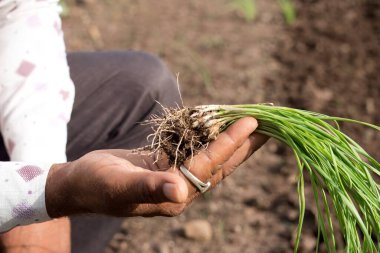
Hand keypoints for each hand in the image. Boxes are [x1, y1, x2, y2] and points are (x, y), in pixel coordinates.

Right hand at [46, 117, 266, 217]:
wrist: (82, 184)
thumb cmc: (95, 185)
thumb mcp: (119, 186)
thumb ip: (149, 188)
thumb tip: (180, 191)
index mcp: (174, 197)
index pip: (209, 167)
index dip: (229, 143)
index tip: (251, 122)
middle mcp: (182, 190)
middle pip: (222, 164)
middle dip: (246, 144)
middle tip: (272, 122)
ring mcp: (178, 177)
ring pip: (213, 157)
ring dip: (235, 139)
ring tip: (256, 123)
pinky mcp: (171, 166)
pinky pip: (198, 150)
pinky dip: (212, 136)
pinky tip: (224, 125)